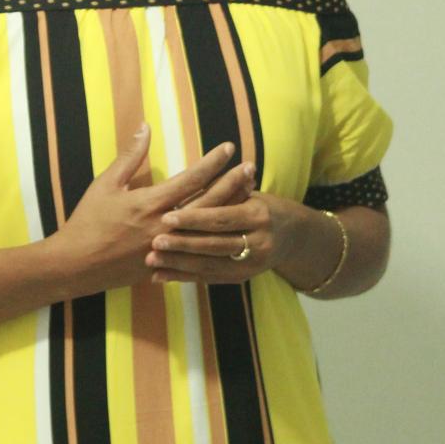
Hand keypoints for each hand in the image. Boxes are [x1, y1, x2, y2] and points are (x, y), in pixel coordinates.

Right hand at [50, 122, 240, 293]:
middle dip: (232, 183)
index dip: (212, 162)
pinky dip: (216, 238)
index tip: (229, 148)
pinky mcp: (166, 264)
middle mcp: (163, 225)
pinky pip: (198, 251)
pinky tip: (231, 229)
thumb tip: (146, 127)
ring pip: (208, 228)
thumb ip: (129, 156)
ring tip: (249, 193)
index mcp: (149, 203)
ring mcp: (168, 248)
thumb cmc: (88, 221)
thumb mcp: (105, 184)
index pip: (190, 179)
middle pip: (208, 203)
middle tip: (251, 167)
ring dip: (230, 208)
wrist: (75, 265)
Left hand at [146, 171, 317, 285]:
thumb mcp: (253, 194)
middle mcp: (258, 243)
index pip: (221, 218)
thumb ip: (234, 187)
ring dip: (178, 264)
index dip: (193, 219)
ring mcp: (250, 265)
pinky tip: (160, 276)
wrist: (293, 238)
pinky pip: (208, 279)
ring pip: (209, 266)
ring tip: (151, 261)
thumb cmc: (264, 207)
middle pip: (214, 245)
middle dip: (182, 245)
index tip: (166, 216)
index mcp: (258, 216)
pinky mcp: (240, 279)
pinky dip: (183, 278)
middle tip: (154, 242)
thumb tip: (217, 164)